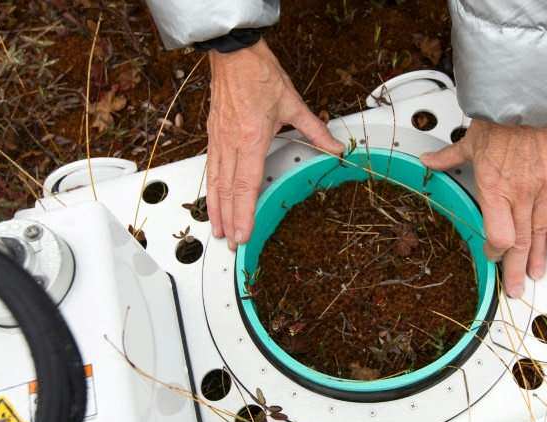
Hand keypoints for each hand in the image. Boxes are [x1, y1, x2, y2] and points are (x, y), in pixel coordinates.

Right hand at [207, 39, 343, 248]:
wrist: (234, 54)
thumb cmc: (259, 74)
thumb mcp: (293, 104)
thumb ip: (316, 130)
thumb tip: (336, 147)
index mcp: (252, 138)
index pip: (247, 184)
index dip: (244, 212)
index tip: (243, 233)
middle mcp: (231, 142)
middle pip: (228, 190)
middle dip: (229, 219)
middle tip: (230, 242)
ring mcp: (219, 139)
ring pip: (215, 182)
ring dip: (216, 208)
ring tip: (217, 229)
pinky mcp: (212, 134)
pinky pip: (210, 168)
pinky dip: (210, 189)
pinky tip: (212, 200)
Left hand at [421, 119, 546, 297]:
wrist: (531, 99)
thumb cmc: (500, 120)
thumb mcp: (469, 141)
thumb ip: (448, 158)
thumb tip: (427, 162)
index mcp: (494, 188)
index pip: (497, 236)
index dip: (494, 252)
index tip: (491, 255)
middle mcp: (519, 193)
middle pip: (520, 242)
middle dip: (517, 269)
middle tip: (516, 289)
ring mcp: (541, 188)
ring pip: (539, 233)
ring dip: (538, 258)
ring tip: (537, 276)